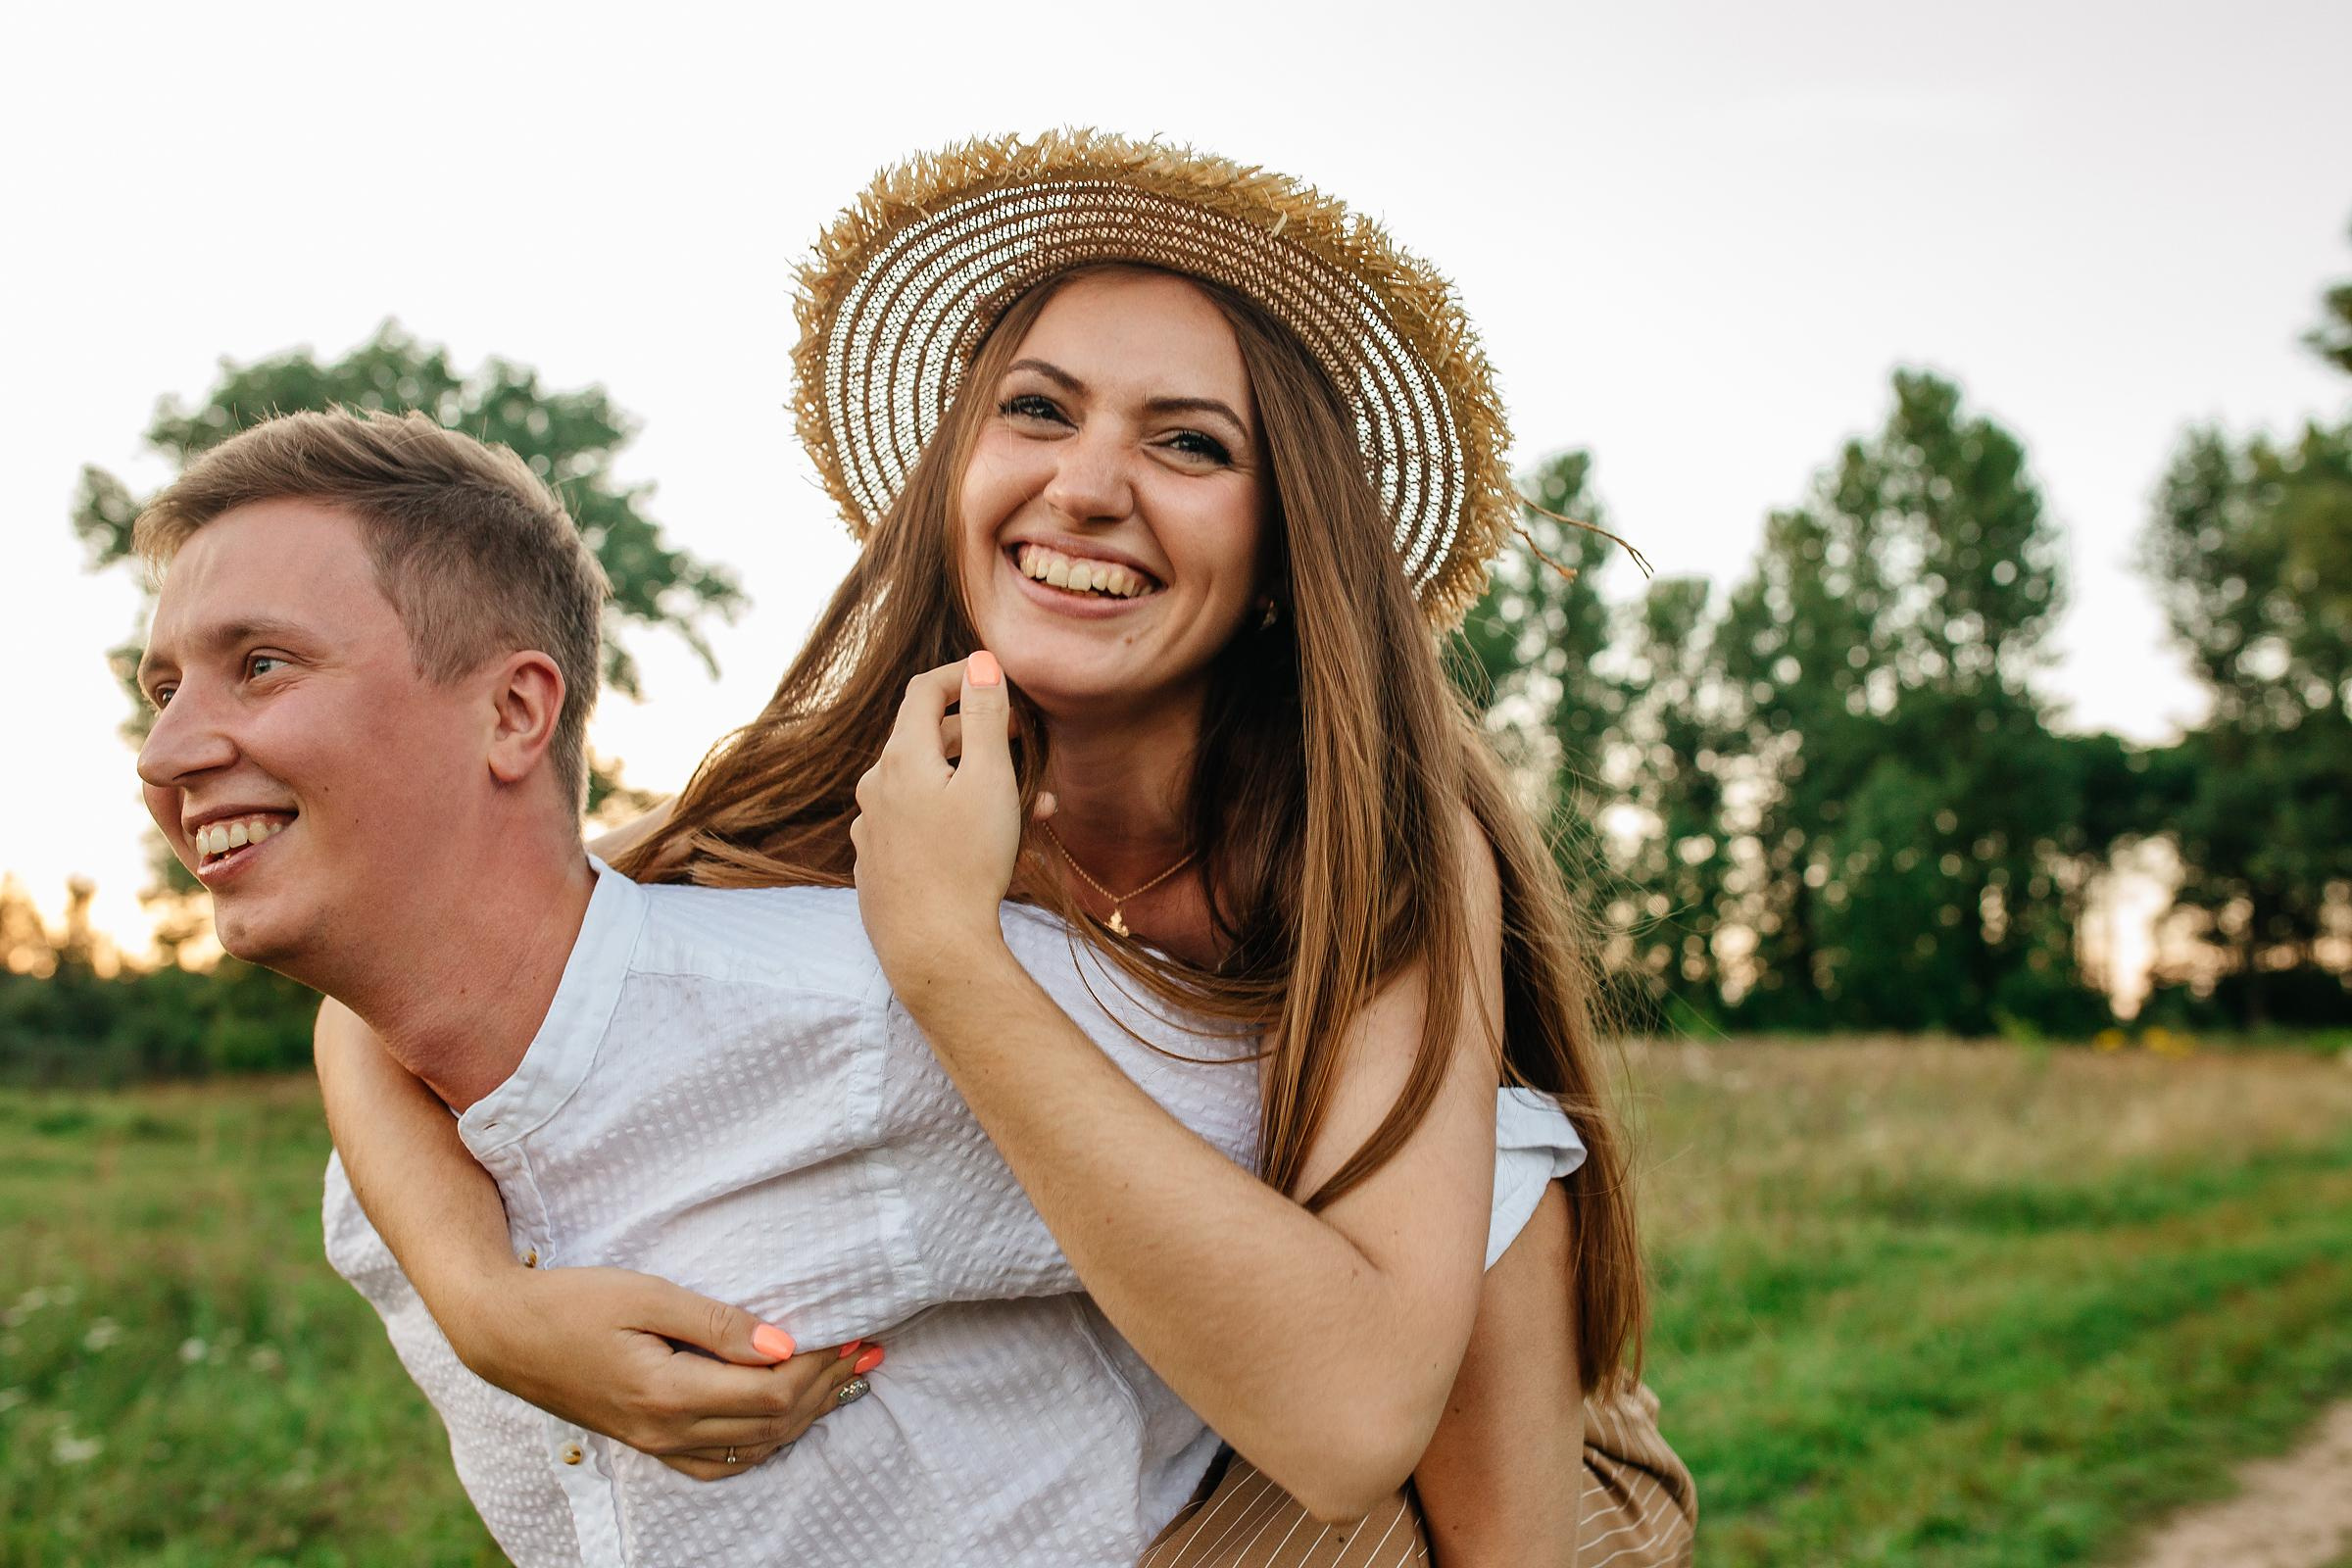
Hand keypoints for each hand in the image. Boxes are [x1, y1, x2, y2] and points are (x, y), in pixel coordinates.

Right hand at [454, 1264, 881, 1481]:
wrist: (505, 1333)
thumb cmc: (573, 1301)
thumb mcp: (646, 1295)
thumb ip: (717, 1323)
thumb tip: (785, 1344)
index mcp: (667, 1393)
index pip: (770, 1394)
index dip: (820, 1366)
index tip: (852, 1331)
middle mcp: (666, 1431)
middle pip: (771, 1424)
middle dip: (826, 1388)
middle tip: (866, 1349)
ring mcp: (656, 1443)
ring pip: (753, 1448)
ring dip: (804, 1415)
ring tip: (844, 1378)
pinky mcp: (648, 1441)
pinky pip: (721, 1460)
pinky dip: (765, 1439)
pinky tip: (785, 1414)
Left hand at [851, 653, 1028, 984]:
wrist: (932, 948)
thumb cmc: (967, 862)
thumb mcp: (989, 780)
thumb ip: (986, 716)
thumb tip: (982, 661)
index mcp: (900, 757)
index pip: (925, 690)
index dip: (962, 675)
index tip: (996, 678)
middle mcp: (876, 785)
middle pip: (924, 738)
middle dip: (977, 734)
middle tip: (1022, 739)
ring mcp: (872, 826)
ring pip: (925, 785)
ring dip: (972, 782)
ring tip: (1030, 807)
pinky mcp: (878, 863)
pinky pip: (916, 823)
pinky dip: (951, 817)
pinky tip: (987, 843)